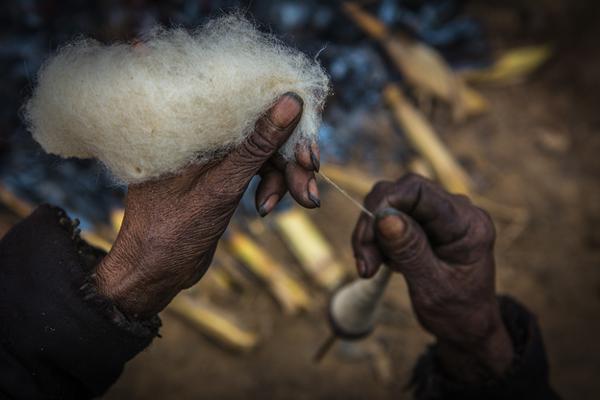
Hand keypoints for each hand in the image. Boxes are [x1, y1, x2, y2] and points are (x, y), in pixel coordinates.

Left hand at [96, 93, 320, 318]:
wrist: (151, 272)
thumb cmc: (172, 231)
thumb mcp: (222, 187)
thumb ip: (257, 146)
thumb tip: (290, 101)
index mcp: (193, 127)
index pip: (250, 106)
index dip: (286, 125)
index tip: (307, 156)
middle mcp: (203, 134)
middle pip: (263, 130)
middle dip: (292, 160)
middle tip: (310, 187)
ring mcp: (213, 155)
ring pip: (265, 151)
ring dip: (286, 177)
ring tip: (302, 202)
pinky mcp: (221, 173)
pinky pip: (256, 167)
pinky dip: (271, 185)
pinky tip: (266, 207)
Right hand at [352, 174, 513, 379]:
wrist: (466, 327)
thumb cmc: (456, 312)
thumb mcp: (432, 288)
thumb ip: (411, 250)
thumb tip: (384, 216)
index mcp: (468, 224)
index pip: (419, 190)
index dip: (385, 203)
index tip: (367, 240)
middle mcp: (457, 210)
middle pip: (400, 193)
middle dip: (373, 223)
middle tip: (365, 264)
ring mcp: (442, 214)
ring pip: (390, 203)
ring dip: (372, 234)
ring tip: (370, 268)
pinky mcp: (427, 221)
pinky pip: (392, 215)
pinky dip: (377, 237)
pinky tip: (382, 261)